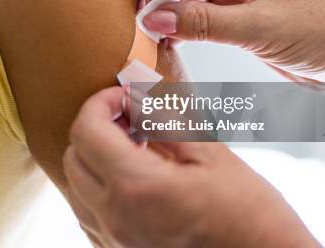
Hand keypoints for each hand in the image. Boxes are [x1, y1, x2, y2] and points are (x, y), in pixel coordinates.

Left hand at [63, 87, 317, 247]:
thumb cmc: (250, 216)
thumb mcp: (212, 155)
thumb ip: (165, 118)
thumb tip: (136, 92)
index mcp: (136, 188)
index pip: (86, 131)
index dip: (100, 102)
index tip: (124, 97)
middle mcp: (115, 218)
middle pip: (74, 157)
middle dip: (96, 128)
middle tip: (131, 119)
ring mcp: (114, 242)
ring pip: (76, 187)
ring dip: (95, 159)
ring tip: (135, 149)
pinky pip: (89, 215)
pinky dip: (100, 188)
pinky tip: (134, 180)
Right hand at [142, 0, 324, 81]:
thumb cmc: (324, 31)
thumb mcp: (259, 27)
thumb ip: (203, 24)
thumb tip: (155, 19)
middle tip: (150, 11)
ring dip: (171, 5)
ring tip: (157, 28)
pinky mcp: (234, 9)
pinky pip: (197, 8)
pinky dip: (182, 21)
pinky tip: (172, 36)